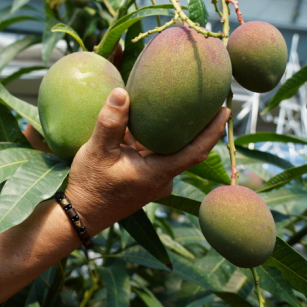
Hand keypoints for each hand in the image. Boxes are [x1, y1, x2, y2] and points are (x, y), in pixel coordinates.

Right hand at [66, 87, 229, 234]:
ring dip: (169, 130)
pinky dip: (152, 139)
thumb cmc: (90, 186)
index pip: (196, 151)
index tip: (227, 110)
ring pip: (168, 150)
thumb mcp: (96, 151)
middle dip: (195, 124)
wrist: (78, 214)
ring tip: (174, 101)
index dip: (213, 131)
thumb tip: (122, 92)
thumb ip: (111, 122)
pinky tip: (143, 120)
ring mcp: (153, 180)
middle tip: (204, 97)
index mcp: (158, 173)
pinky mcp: (144, 179)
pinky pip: (155, 155)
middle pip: (186, 148)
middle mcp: (162, 179)